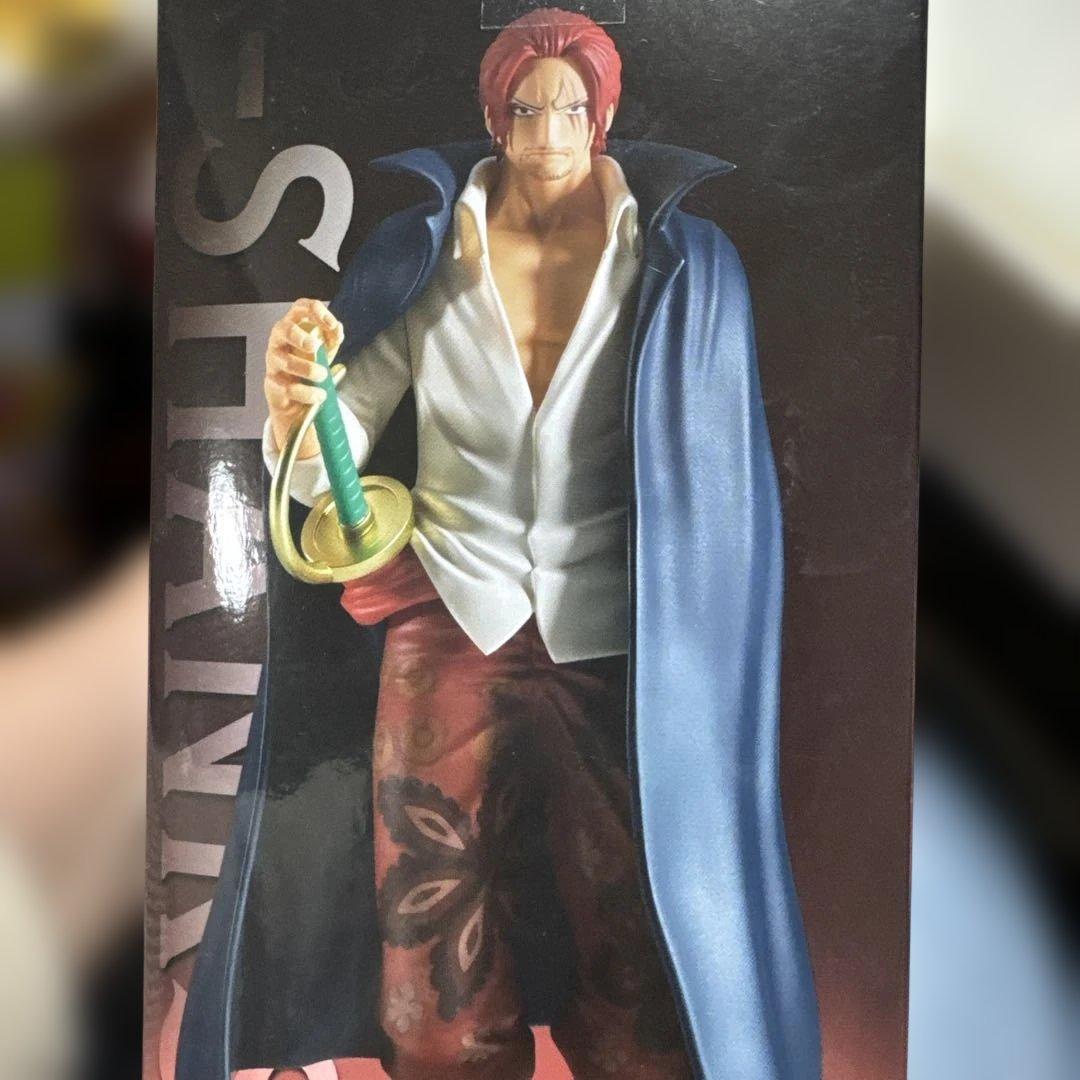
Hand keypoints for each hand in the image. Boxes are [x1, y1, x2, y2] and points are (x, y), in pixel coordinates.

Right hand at [264, 298, 344, 456]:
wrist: (296, 404)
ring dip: (307, 368)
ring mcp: (274, 362)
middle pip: (283, 329)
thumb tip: (338, 330)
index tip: (332, 325)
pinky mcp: (272, 384)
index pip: (299, 308)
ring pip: (285, 361)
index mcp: (294, 328)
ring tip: (322, 376)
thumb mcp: (324, 353)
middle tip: (315, 347)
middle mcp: (280, 341)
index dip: (315, 311)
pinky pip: (287, 387)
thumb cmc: (308, 371)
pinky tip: (319, 395)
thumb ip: (332, 340)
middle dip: (299, 335)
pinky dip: (307, 392)